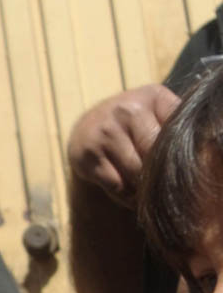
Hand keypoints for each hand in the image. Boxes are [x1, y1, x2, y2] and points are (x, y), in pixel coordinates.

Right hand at [66, 84, 178, 207]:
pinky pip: (118, 186)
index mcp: (153, 96)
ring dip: (144, 187)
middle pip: (158, 155)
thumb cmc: (131, 125)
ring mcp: (106, 132)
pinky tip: (128, 191)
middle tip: (165, 183)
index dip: (184, 154)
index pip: (179, 131)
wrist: (85, 129)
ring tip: (145, 187)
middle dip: (161, 173)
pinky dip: (126, 196)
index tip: (187, 168)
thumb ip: (177, 126)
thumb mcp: (155, 113)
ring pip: (138, 173)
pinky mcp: (88, 155)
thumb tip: (207, 152)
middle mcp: (128, 109)